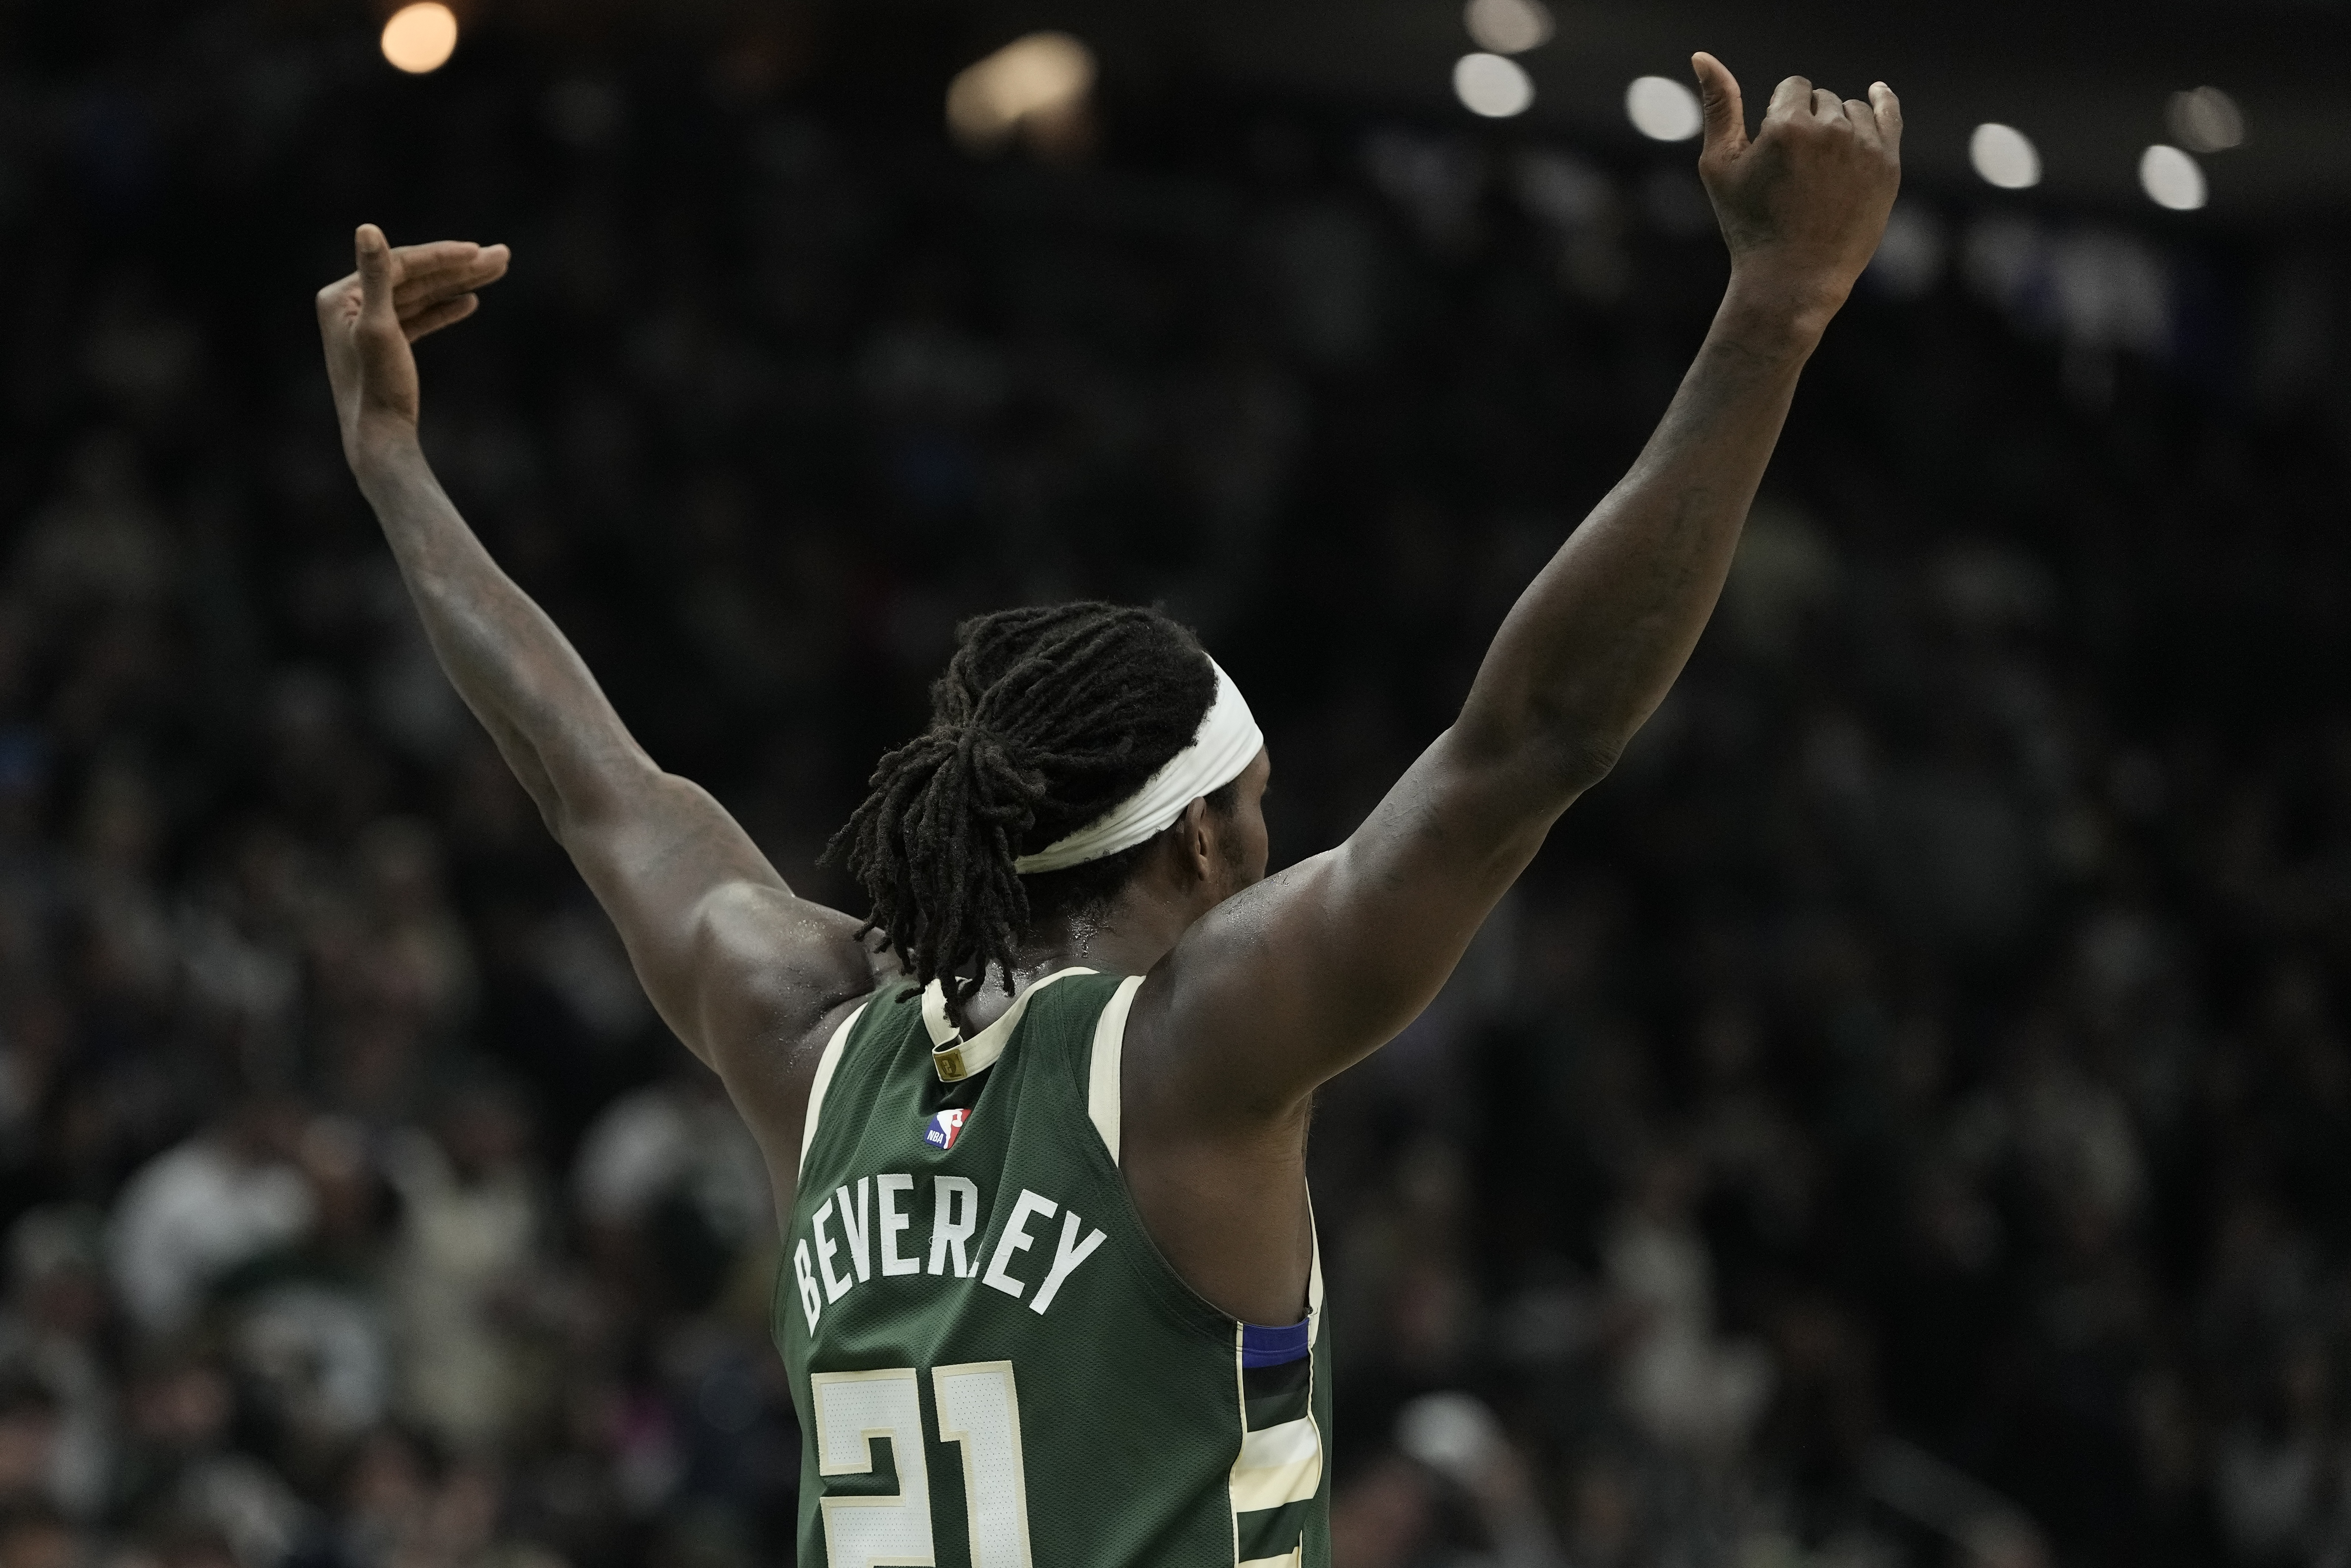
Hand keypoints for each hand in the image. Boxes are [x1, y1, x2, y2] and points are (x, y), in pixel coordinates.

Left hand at [316, 225, 508, 465]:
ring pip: (420, 295)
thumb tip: (367, 227)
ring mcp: (366, 325)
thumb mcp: (380, 328)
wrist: (380, 440)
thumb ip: (375, 276)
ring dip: (459, 284)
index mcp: (340, 296)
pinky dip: (443, 309)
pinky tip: (470, 302)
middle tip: (503, 257)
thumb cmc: (378, 387)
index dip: (442, 256)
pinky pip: (418, 317)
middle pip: (413, 277)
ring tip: (498, 271)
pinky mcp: (384, 346)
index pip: (399, 265)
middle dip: (460, 267)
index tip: (479, 251)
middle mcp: (349, 306)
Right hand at [1691, 53, 1899, 328]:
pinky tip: (1877, 92)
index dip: (1779, 115)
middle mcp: (1830, 130)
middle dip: (1807, 123)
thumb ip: (1718, 105)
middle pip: (1821, 98)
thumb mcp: (1719, 165)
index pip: (1792, 88)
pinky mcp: (1888, 165)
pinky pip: (1888, 116)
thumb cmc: (1748, 225)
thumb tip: (1702, 55)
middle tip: (1795, 174)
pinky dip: (1881, 103)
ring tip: (1820, 170)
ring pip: (1852, 108)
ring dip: (1836, 125)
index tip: (1774, 154)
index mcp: (1786, 126)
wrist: (1793, 281)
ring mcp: (1864, 147)